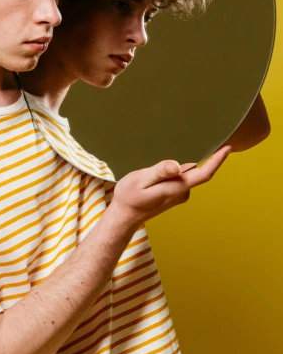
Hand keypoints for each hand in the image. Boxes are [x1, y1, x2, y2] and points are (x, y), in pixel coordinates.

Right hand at [110, 145, 231, 228]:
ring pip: (188, 174)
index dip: (217, 161)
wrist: (124, 216)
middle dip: (204, 157)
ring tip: (185, 145)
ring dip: (187, 163)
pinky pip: (182, 178)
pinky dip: (180, 169)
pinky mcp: (173, 194)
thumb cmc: (129, 198)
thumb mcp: (140, 180)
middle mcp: (182, 192)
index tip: (227, 148)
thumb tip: (177, 165)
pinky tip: (171, 164)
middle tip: (209, 137)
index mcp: (177, 188)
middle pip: (198, 171)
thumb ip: (159, 172)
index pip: (203, 174)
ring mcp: (178, 194)